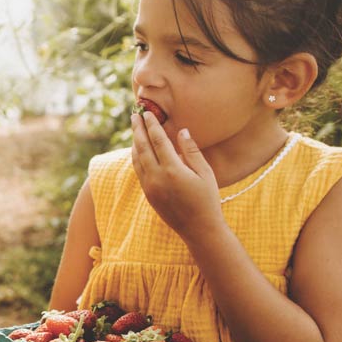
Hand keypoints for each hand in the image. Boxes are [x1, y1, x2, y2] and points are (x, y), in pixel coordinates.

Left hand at [130, 111, 221, 237]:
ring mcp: (150, 187)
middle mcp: (157, 178)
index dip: (151, 125)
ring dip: (135, 142)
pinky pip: (138, 171)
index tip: (147, 112)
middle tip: (134, 115)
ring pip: (137, 159)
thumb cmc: (207, 199)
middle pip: (142, 147)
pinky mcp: (148, 195)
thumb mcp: (205, 173)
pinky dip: (136, 157)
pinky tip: (138, 150)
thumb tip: (181, 131)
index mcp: (173, 170)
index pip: (157, 141)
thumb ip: (191, 151)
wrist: (199, 229)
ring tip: (135, 129)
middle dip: (137, 129)